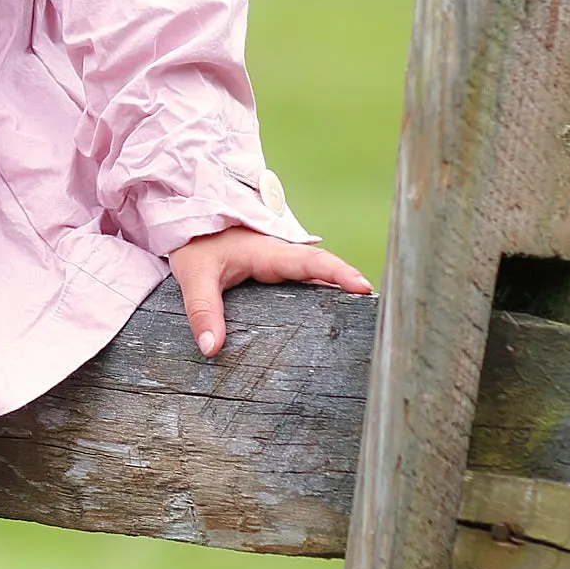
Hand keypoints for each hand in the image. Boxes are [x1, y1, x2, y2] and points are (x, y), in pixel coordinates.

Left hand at [168, 228, 371, 358]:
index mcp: (268, 252)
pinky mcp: (276, 272)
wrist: (189, 219)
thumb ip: (202, 310)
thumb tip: (211, 349)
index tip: (363, 286)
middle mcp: (281, 257)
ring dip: (339, 291)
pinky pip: (305, 281)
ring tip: (368, 319)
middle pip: (324, 269)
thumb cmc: (195, 242)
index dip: (338, 273)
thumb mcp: (194, 274)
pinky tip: (335, 317)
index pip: (310, 261)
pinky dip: (323, 293)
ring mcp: (281, 263)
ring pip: (317, 276)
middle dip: (350, 285)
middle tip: (380, 309)